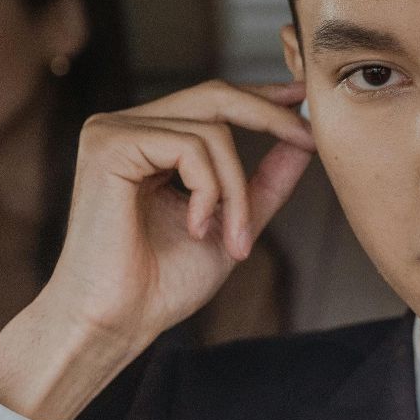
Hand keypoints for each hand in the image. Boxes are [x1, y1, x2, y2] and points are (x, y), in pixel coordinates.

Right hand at [0, 79, 315, 419]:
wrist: (116, 323)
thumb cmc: (161, 285)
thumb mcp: (230, 222)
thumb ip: (264, 180)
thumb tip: (304, 140)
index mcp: (147, 141)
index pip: (211, 101)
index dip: (262, 97)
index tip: (304, 100)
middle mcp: (125, 127)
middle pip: (214, 96)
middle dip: (269, 116)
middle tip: (309, 140)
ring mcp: (112, 131)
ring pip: (211, 130)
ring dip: (236, 190)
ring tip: (233, 241)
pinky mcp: (109, 145)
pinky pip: (190, 148)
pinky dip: (209, 190)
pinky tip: (195, 228)